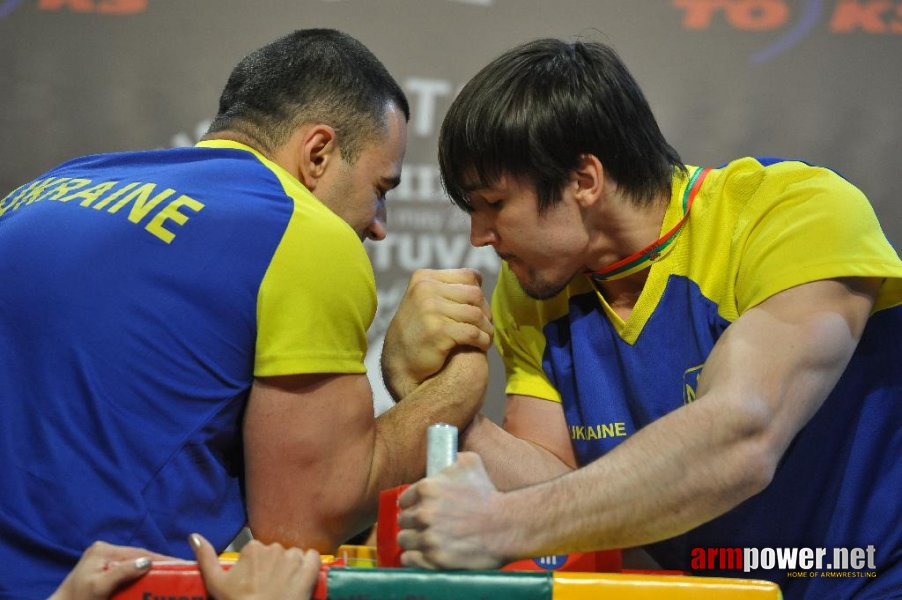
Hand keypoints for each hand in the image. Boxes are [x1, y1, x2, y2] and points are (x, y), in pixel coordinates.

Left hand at [49, 541, 169, 599]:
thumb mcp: (99, 586)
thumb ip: (122, 572)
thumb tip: (147, 562)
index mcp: (103, 550)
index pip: (139, 553)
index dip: (161, 559)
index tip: (182, 565)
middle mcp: (103, 551)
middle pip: (138, 558)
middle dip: (157, 566)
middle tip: (179, 575)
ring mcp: (103, 562)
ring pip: (134, 566)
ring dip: (150, 574)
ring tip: (169, 580)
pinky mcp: (103, 574)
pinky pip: (127, 574)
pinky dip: (139, 579)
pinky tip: (150, 584)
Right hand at [191, 533, 319, 599]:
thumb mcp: (215, 583)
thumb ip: (205, 557)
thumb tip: (193, 536)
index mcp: (253, 549)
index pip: (259, 550)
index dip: (257, 566)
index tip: (254, 580)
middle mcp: (274, 548)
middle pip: (277, 552)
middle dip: (274, 566)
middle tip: (268, 586)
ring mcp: (293, 559)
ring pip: (295, 554)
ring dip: (292, 566)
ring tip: (284, 586)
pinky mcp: (309, 570)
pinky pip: (314, 557)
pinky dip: (310, 564)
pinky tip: (303, 577)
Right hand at [382, 269, 492, 398]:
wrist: (399, 364)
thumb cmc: (417, 332)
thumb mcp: (425, 301)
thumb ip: (447, 289)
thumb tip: (479, 279)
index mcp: (423, 278)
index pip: (468, 276)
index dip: (480, 294)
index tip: (480, 310)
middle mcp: (425, 289)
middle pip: (475, 294)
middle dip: (486, 312)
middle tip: (486, 327)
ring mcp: (431, 309)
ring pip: (476, 314)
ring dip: (487, 328)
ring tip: (486, 337)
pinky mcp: (439, 331)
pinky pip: (473, 333)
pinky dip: (483, 340)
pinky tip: (482, 346)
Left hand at [396, 452, 508, 569]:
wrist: (507, 524)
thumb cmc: (489, 494)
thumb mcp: (471, 463)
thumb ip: (451, 457)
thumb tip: (444, 454)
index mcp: (426, 488)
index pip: (404, 500)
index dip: (413, 505)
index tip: (421, 510)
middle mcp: (423, 513)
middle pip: (403, 521)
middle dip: (413, 523)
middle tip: (427, 525)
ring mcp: (428, 538)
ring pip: (404, 540)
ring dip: (413, 541)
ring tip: (427, 540)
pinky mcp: (434, 559)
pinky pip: (409, 559)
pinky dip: (415, 558)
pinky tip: (424, 554)